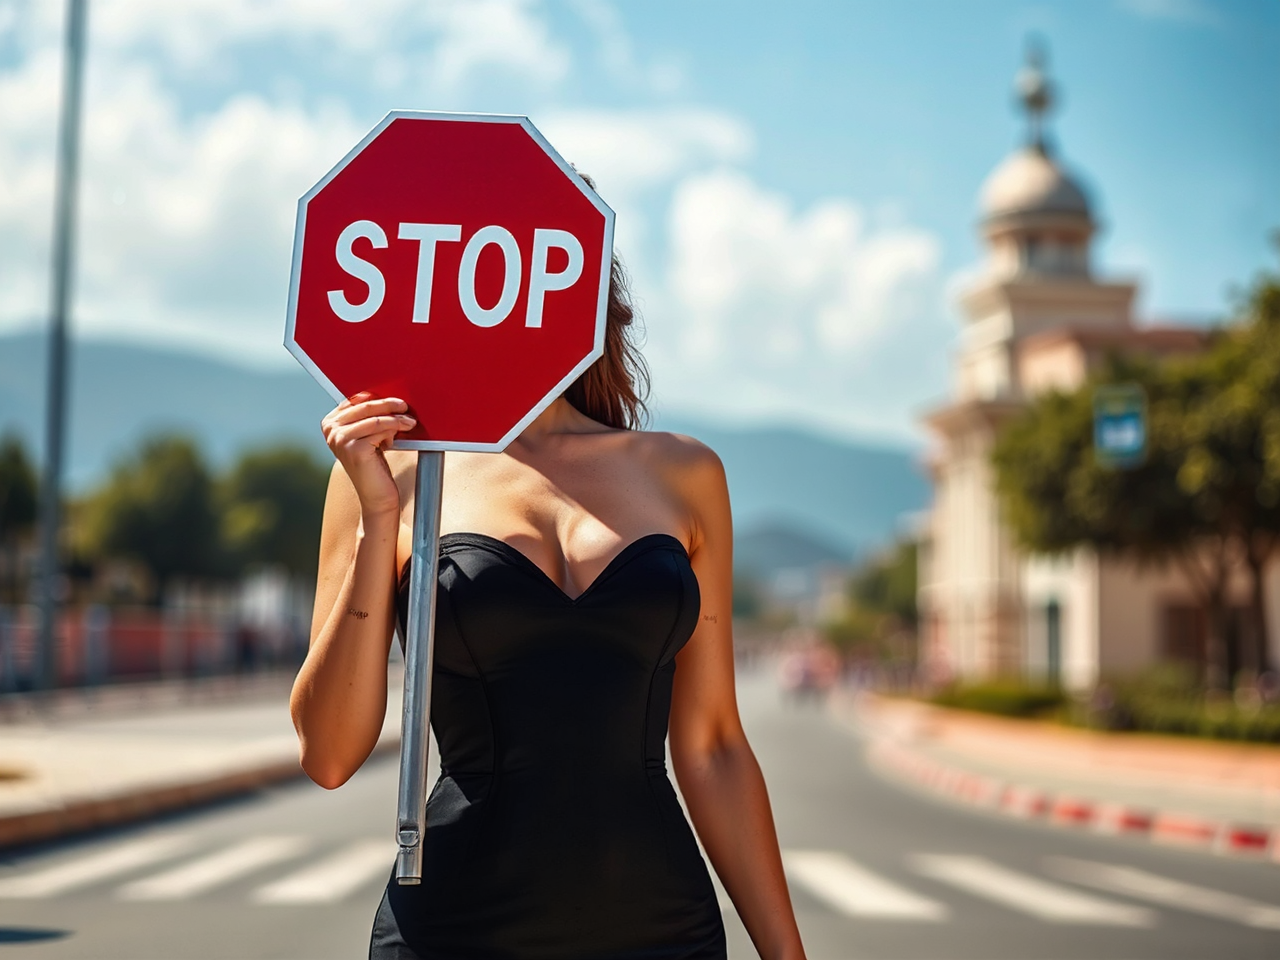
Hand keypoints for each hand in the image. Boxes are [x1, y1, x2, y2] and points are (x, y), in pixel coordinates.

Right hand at [321, 392, 415, 520]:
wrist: (377, 495)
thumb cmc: (375, 463)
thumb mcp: (368, 435)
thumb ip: (368, 416)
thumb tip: (388, 394)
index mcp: (329, 423)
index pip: (355, 400)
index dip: (377, 398)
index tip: (395, 400)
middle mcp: (330, 430)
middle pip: (365, 405)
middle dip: (389, 404)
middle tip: (405, 407)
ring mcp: (340, 439)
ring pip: (375, 417)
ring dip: (396, 418)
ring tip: (410, 422)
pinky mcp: (354, 448)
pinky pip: (381, 428)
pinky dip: (394, 429)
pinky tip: (398, 436)